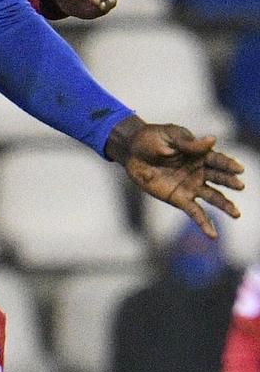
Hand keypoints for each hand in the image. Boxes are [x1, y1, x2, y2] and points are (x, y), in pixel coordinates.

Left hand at [105, 115, 243, 238]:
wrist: (132, 152)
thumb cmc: (152, 139)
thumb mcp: (170, 136)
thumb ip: (189, 143)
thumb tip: (213, 140)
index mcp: (199, 154)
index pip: (217, 160)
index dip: (228, 164)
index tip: (239, 169)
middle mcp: (199, 171)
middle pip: (218, 178)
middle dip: (229, 182)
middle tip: (239, 186)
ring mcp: (190, 186)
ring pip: (212, 197)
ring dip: (225, 205)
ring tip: (236, 214)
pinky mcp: (179, 199)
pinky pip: (195, 212)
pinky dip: (204, 223)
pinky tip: (214, 235)